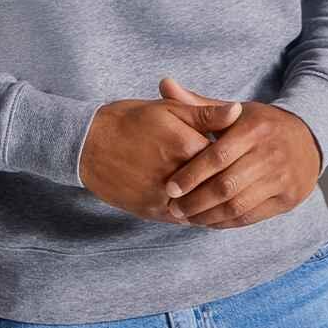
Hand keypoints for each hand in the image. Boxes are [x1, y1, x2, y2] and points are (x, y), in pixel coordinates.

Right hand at [79, 95, 242, 226]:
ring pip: (202, 205)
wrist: (88, 144)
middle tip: (235, 172)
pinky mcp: (152, 212)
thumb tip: (237, 110)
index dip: (233, 152)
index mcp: (185, 146)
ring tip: (221, 190)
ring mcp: (164, 197)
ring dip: (213, 199)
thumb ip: (204, 114)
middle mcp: (178, 175)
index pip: (225, 155)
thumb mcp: (165, 109)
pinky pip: (185, 218)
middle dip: (225, 177)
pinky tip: (202, 204)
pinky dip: (196, 212)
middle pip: (216, 183)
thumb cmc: (127, 120)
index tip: (238, 150)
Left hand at [158, 76, 321, 229]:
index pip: (217, 156)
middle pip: (227, 185)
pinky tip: (210, 221)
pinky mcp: (288, 198)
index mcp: (253, 128)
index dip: (192, 174)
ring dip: (209, 216)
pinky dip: (228, 222)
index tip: (170, 187)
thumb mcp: (234, 110)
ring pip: (239, 205)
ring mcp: (282, 178)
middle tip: (173, 208)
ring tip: (187, 218)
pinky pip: (252, 216)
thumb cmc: (259, 124)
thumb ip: (199, 104)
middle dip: (196, 200)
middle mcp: (270, 154)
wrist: (307, 138)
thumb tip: (164, 84)